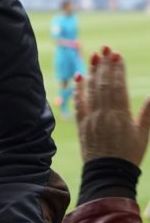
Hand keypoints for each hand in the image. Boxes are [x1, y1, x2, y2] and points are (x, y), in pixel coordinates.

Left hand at [74, 46, 149, 165]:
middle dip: (105, 65)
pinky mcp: (82, 125)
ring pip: (91, 91)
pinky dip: (79, 90)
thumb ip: (148, 114)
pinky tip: (80, 77)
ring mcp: (91, 119)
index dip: (117, 69)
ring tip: (95, 56)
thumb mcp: (143, 134)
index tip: (117, 54)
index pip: (118, 86)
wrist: (107, 174)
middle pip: (104, 84)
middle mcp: (104, 114)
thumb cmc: (129, 155)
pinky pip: (79, 104)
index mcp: (121, 115)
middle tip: (106, 48)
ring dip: (93, 72)